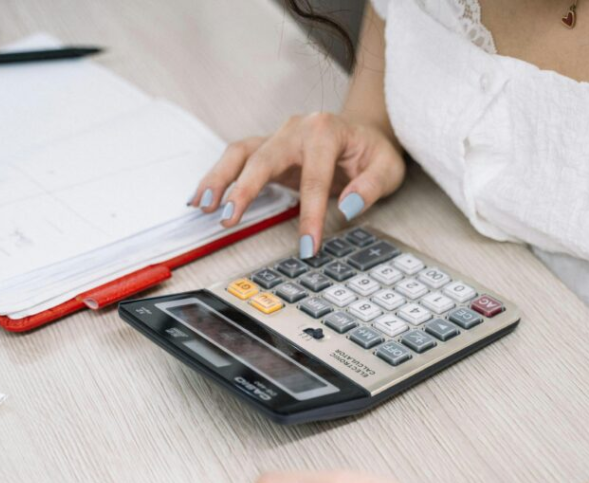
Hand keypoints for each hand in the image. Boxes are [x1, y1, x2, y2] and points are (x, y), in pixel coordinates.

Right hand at [187, 113, 405, 257]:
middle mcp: (296, 129)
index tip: (307, 247)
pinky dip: (217, 178)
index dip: (310, 216)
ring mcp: (278, 136)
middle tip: (230, 219)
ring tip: (203, 206)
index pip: (314, 178)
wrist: (364, 133)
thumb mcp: (387, 168)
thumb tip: (346, 206)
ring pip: (240, 153)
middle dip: (245, 190)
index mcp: (326, 131)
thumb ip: (370, 187)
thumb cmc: (373, 151)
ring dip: (219, 179)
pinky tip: (201, 198)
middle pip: (263, 158)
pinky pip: (236, 160)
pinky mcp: (266, 149)